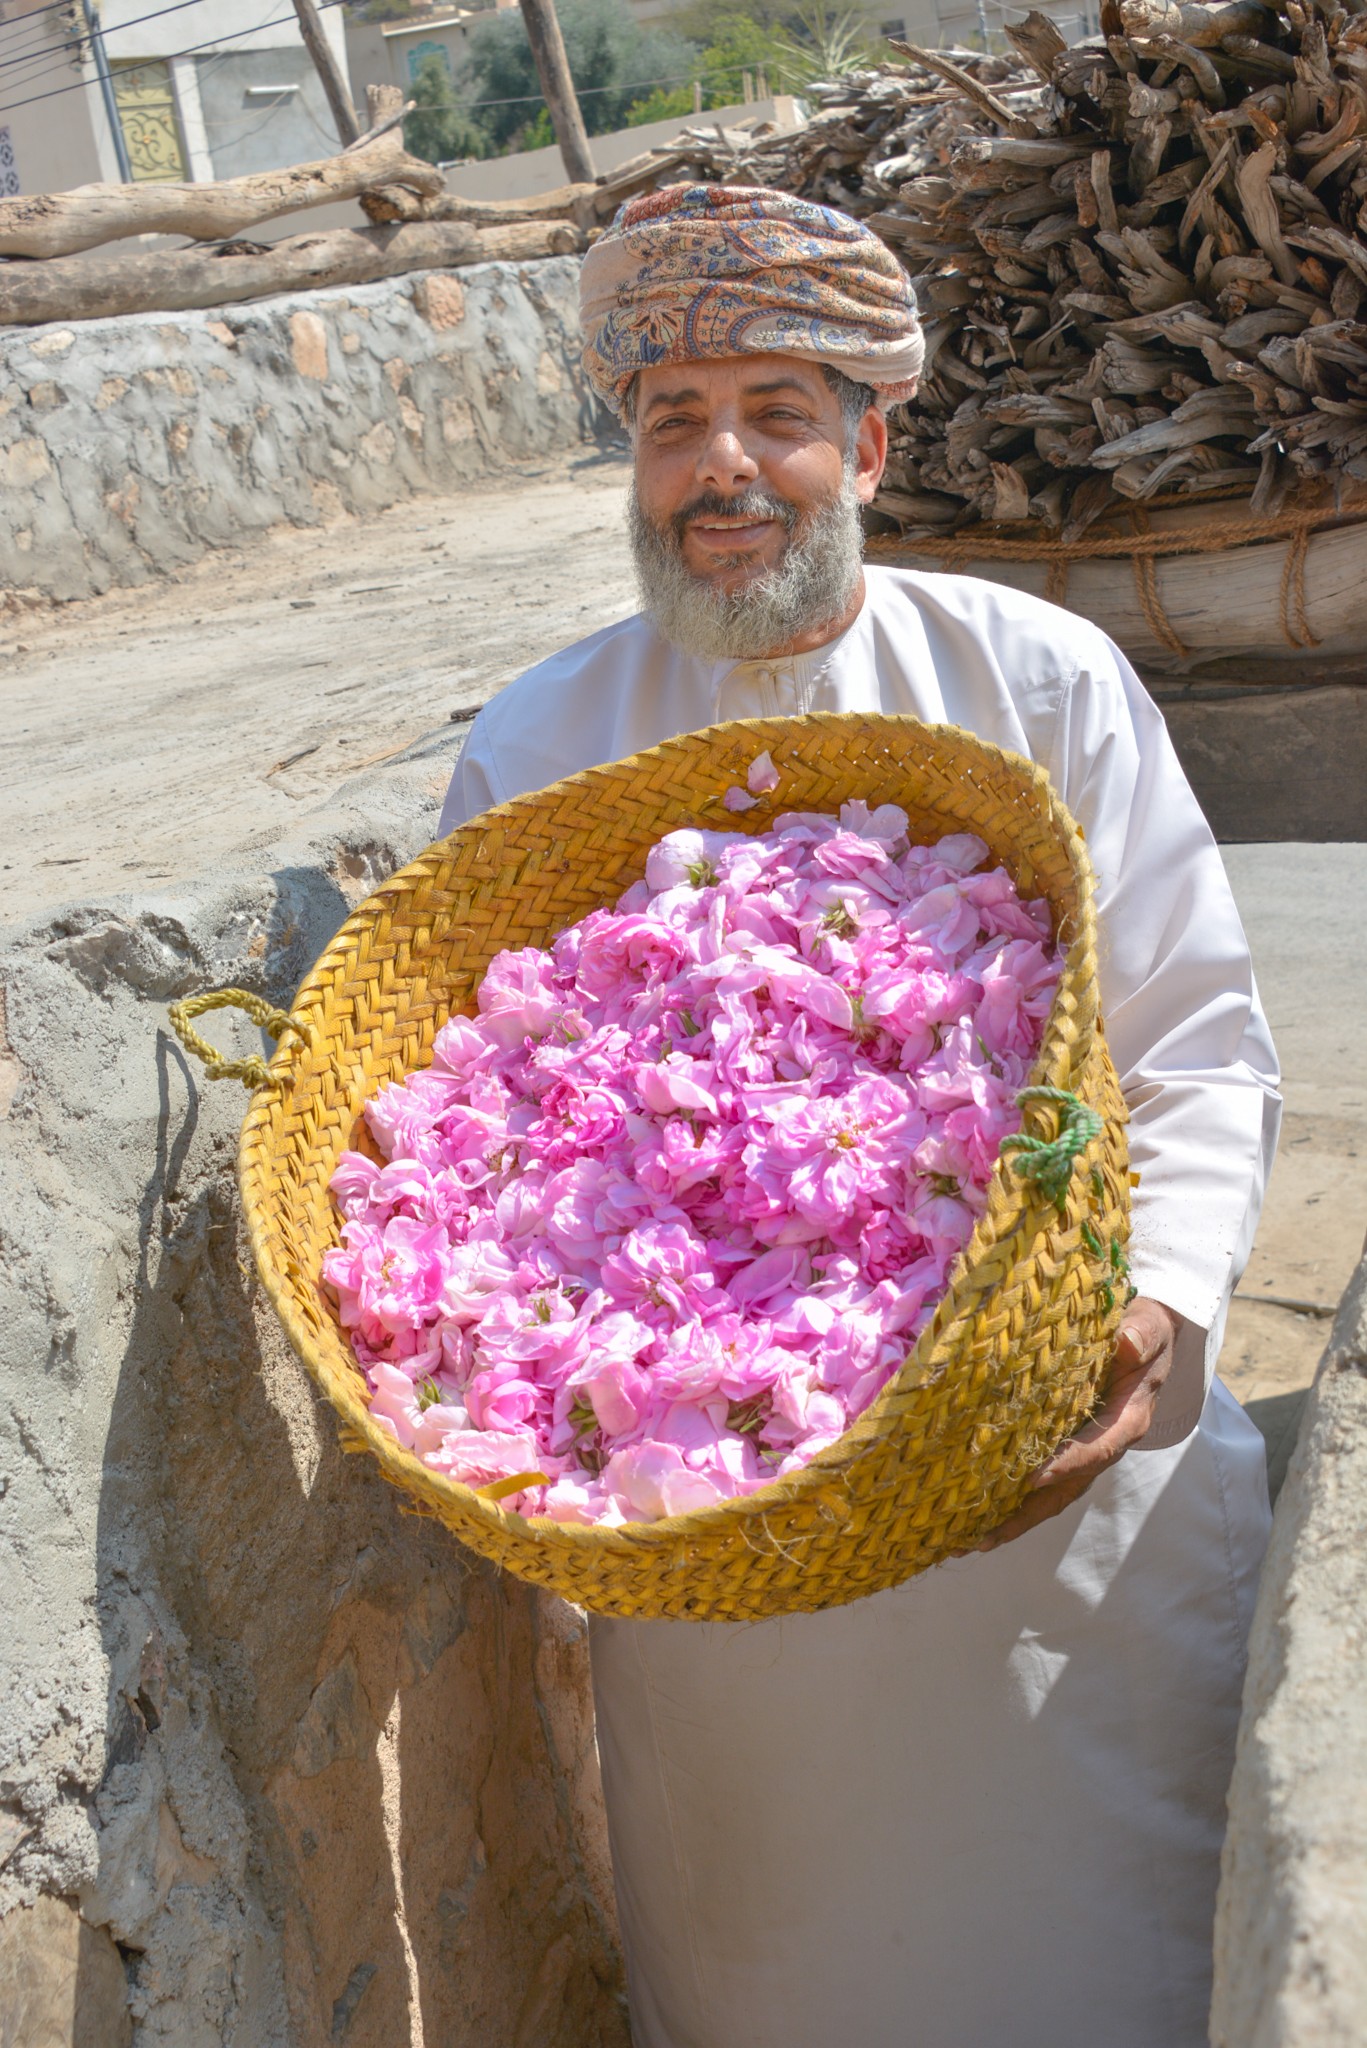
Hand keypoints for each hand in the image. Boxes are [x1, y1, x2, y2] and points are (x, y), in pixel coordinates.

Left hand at [972, 1297, 1180, 1551]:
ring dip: (1013, 1519)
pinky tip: (977, 1515)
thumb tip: (1128, 1342)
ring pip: (1052, 1494)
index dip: (1069, 1464)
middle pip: (1068, 1489)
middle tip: (983, 1537)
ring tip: (968, 1541)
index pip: (1098, 1448)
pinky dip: (1013, 1501)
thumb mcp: (1149, 1326)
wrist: (1147, 1337)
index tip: (1035, 1477)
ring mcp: (1087, 1451)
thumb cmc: (1144, 1330)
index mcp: (1127, 1419)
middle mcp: (1106, 1444)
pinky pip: (1043, 1481)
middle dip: (1027, 1515)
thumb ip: (1142, 1334)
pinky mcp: (1070, 1448)